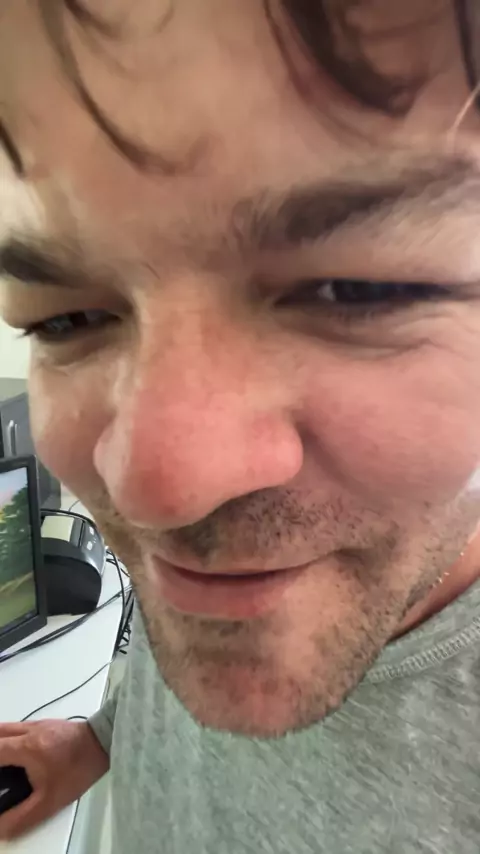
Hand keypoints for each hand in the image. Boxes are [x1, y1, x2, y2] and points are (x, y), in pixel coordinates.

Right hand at [0, 719, 108, 840]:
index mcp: (25, 748)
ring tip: (4, 765)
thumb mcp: (49, 800)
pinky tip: (17, 756)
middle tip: (0, 772)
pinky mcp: (46, 724)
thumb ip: (22, 816)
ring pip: (7, 728)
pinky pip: (19, 728)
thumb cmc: (78, 769)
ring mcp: (37, 724)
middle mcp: (28, 731)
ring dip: (0, 744)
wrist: (104, 743)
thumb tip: (2, 828)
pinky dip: (10, 740)